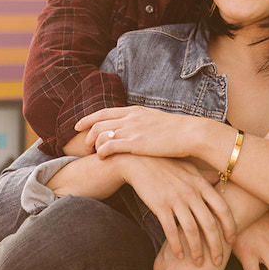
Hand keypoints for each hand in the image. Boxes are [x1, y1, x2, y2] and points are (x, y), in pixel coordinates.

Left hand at [76, 106, 206, 159]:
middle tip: (83, 148)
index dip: (87, 118)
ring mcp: (132, 130)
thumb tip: (137, 131)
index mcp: (134, 111)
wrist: (191, 134)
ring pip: (100, 134)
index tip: (77, 126)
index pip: (104, 112)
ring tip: (91, 155)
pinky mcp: (135, 143)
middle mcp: (130, 118)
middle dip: (86, 136)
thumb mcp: (156, 122)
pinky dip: (101, 152)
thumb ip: (142, 124)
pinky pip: (108, 146)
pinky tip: (101, 158)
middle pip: (97, 123)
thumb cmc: (177, 132)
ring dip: (91, 145)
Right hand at [114, 155, 235, 264]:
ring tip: (198, 263)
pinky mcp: (159, 206)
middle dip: (216, 245)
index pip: (222, 208)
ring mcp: (175, 199)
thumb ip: (205, 176)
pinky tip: (179, 255)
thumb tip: (220, 180)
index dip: (229, 226)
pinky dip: (176, 245)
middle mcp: (191, 192)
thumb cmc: (166, 165)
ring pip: (191, 230)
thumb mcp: (189, 167)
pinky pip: (171, 230)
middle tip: (218, 261)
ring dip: (196, 250)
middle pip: (209, 224)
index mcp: (201, 184)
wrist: (139, 161)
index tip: (232, 240)